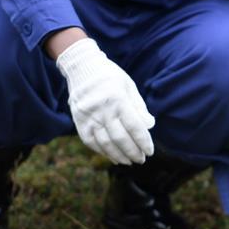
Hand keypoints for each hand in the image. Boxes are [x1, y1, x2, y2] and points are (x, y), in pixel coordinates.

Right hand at [55, 37, 154, 164]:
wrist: (81, 67)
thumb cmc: (110, 77)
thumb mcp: (129, 87)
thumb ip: (139, 107)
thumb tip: (150, 126)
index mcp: (118, 100)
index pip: (134, 127)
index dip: (143, 142)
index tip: (150, 152)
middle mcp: (102, 110)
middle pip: (120, 138)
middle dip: (133, 152)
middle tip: (141, 159)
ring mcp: (89, 117)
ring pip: (105, 143)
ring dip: (119, 155)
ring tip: (129, 161)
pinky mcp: (79, 121)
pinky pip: (91, 142)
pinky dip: (103, 152)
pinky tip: (113, 157)